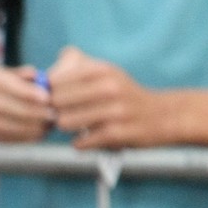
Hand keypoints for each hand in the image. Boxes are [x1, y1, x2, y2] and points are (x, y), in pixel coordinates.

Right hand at [0, 54, 53, 142]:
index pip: (4, 83)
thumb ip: (13, 74)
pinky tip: (30, 136)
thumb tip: (37, 76)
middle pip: (0, 106)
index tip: (47, 99)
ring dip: (24, 129)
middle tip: (51, 117)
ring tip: (44, 129)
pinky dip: (14, 138)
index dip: (26, 93)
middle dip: (29, 114)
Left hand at [47, 45, 170, 149]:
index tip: (53, 99)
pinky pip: (80, 142)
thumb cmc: (123, 94)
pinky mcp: (116, 133)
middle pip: (56, 101)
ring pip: (65, 122)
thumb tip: (52, 65)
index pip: (54, 81)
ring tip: (74, 126)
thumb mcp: (106, 71)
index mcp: (102, 69)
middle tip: (60, 115)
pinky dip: (79, 143)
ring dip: (65, 127)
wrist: (160, 116)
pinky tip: (85, 139)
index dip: (47, 93)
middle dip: (54, 111)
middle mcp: (109, 87)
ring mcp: (114, 111)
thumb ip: (76, 64)